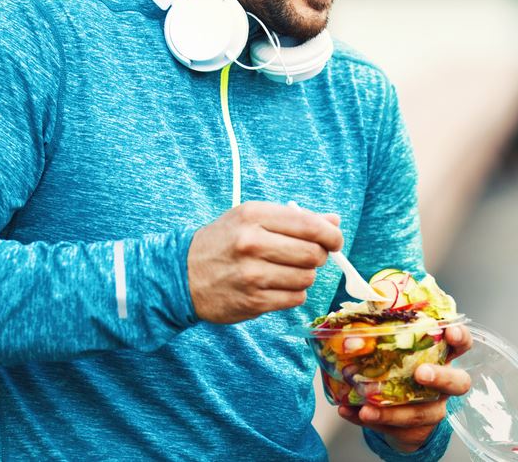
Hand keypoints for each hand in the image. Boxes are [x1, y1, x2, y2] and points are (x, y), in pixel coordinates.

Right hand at [187, 201, 342, 323]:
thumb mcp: (253, 218)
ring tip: (287, 271)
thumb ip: (295, 219)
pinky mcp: (253, 301)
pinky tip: (278, 285)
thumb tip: (335, 222)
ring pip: (306, 278)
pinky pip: (295, 298)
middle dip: (319, 256)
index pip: (309, 224)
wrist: (182, 274)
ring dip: (304, 275)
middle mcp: (252, 243)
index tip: (335, 240)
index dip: (331, 234)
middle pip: (313, 253)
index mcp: (254, 216)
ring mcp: (252, 275)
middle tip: (308, 256)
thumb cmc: (224, 242)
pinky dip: (293, 293)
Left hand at [337, 324, 472, 452]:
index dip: (460, 337)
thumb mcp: (394, 350)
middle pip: (457, 383)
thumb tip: (357, 324)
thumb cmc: (399, 370)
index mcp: (441, 357)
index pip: (461, 344)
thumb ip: (382, 335)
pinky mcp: (415, 430)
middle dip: (440, 377)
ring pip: (420, 413)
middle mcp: (443, 385)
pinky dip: (368, 420)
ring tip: (366, 410)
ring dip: (392, 412)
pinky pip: (394, 428)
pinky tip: (349, 412)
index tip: (449, 332)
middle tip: (420, 374)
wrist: (399, 411)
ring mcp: (432, 409)